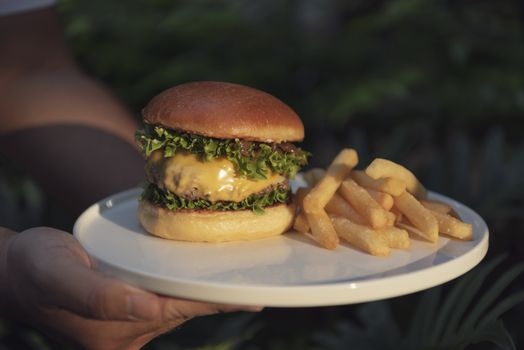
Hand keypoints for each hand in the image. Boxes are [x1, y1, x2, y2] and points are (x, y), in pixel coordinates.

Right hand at [1, 227, 260, 348]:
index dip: (217, 302)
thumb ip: (100, 295)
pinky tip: (196, 278)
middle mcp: (126, 334)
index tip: (253, 297)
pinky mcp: (122, 312)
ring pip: (174, 306)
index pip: (179, 310)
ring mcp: (125, 325)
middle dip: (216, 296)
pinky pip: (162, 300)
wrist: (15, 272)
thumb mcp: (60, 275)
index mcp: (115, 331)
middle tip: (252, 278)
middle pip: (181, 310)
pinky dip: (181, 289)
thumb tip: (149, 308)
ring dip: (201, 292)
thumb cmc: (34, 269)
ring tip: (232, 276)